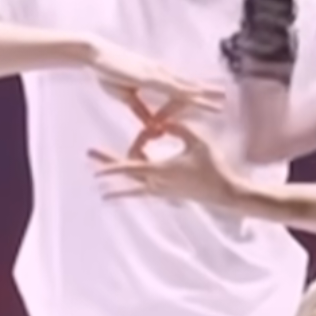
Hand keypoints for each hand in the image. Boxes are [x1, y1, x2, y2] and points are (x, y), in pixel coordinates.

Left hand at [88, 118, 243, 208]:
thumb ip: (179, 128)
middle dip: (107, 166)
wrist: (226, 193)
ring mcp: (162, 191)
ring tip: (104, 187)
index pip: (129, 167)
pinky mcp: (169, 194)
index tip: (95, 167)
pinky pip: (146, 191)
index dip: (110, 166)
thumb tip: (163, 121)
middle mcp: (157, 183)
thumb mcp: (198, 141)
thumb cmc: (214, 166)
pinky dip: (134, 190)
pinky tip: (130, 188)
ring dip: (119, 185)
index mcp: (161, 170)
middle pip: (125, 177)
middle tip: (89, 160)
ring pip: (135, 186)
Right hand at [91, 46, 223, 118]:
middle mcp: (161, 73)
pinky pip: (170, 85)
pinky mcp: (149, 75)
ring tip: (220, 97)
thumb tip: (153, 128)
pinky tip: (196, 95)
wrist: (95, 54)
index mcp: (157, 77)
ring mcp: (157, 73)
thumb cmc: (109, 72)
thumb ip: (141, 112)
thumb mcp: (127, 97)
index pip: (182, 88)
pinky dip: (185, 91)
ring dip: (203, 92)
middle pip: (189, 85)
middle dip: (207, 92)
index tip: (213, 99)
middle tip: (226, 98)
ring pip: (185, 85)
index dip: (198, 94)